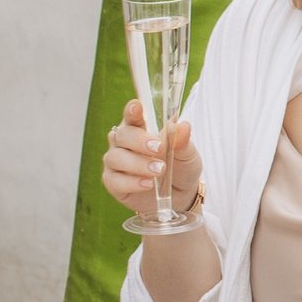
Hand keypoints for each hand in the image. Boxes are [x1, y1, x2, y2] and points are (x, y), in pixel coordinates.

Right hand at [101, 99, 200, 217]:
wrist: (180, 194)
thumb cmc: (180, 166)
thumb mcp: (187, 153)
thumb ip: (183, 140)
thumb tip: (183, 126)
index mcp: (140, 127)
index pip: (132, 114)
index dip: (132, 110)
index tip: (136, 107)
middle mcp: (123, 142)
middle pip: (122, 135)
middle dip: (139, 140)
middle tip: (159, 148)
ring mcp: (116, 162)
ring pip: (116, 158)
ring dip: (138, 164)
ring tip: (159, 170)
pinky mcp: (113, 182)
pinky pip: (115, 181)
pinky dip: (132, 182)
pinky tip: (147, 184)